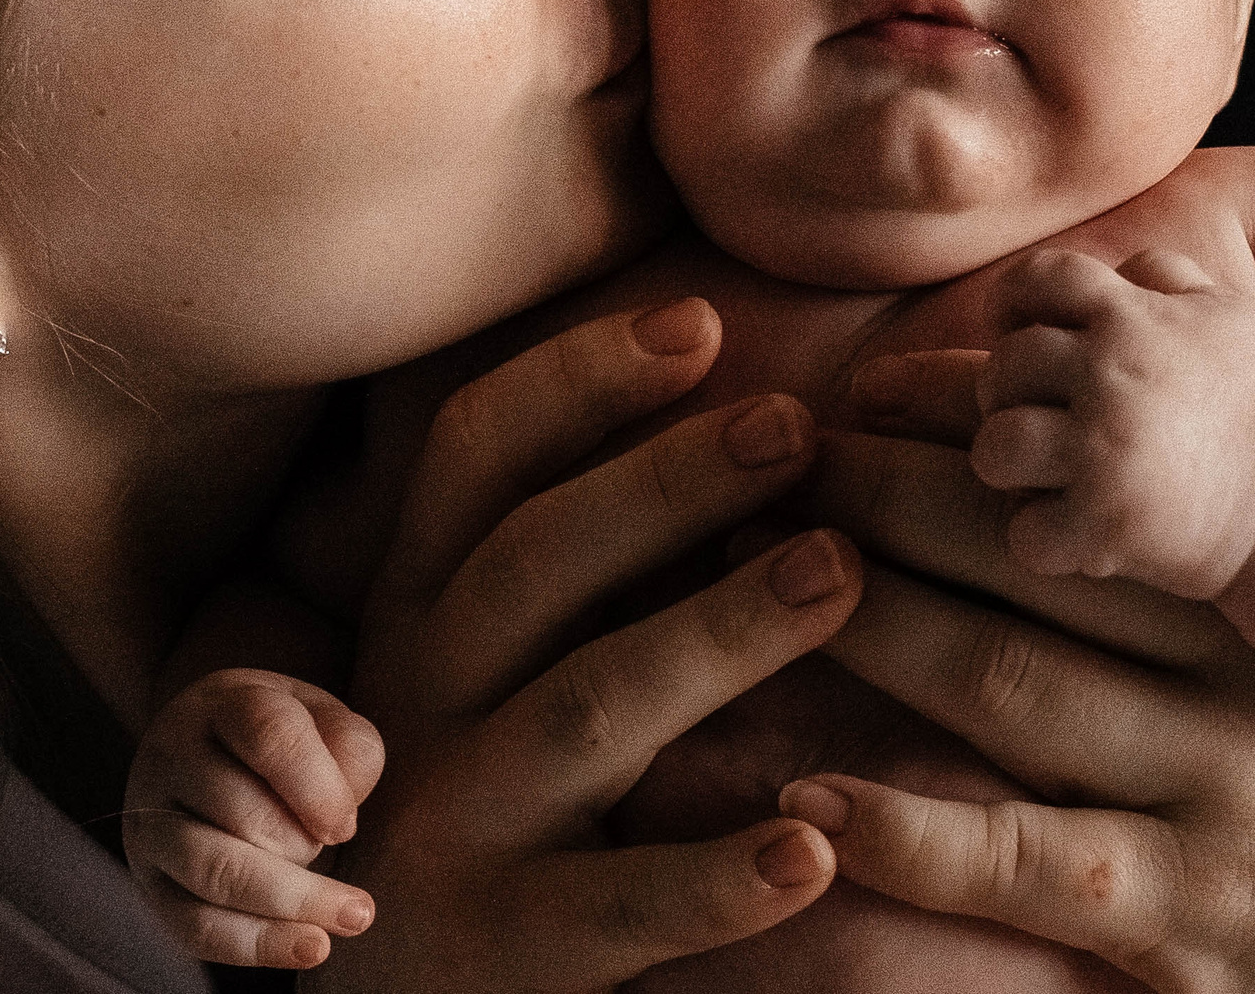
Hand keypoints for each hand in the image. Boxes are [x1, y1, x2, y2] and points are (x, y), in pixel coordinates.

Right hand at [123, 668, 385, 969]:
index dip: (318, 786)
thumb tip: (338, 820)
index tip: (347, 826)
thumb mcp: (326, 722)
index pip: (268, 734)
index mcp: (223, 703)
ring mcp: (151, 820)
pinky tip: (310, 946)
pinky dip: (256, 945)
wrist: (213, 754)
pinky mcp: (151, 881)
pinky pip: (194, 926)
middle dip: (302, 845)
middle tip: (331, 847)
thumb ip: (351, 751)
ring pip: (213, 870)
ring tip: (352, 915)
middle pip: (241, 811)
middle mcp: (172, 755)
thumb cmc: (288, 741)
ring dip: (289, 901)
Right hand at [307, 299, 865, 992]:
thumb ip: (569, 547)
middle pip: (533, 562)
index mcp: (420, 605)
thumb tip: (742, 396)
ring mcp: (455, 820)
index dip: (579, 381)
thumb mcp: (482, 650)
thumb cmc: (478, 776)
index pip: (474, 459)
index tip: (702, 324)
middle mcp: (423, 695)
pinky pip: (621, 904)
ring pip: (584, 710)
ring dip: (712, 633)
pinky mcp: (509, 945)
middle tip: (797, 427)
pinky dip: (717, 876)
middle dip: (663, 482)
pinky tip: (818, 844)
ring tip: (834, 573)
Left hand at [782, 385, 1254, 992]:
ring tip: (745, 564)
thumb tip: (1121, 490)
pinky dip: (914, 832)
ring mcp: (1216, 804)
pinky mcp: (1193, 927)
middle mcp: (1242, 684)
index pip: (1108, 485)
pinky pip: (1030, 867)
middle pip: (1034, 560)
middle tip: (768, 443)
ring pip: (1008, 687)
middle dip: (889, 493)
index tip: (875, 380)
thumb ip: (1249, 587)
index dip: (979, 427)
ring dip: (866, 620)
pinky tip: (809, 795)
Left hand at [973, 247, 1254, 598]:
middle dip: (1010, 399)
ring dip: (1012, 470)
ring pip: (995, 448)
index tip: (1022, 333)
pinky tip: (1077, 537)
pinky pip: (1025, 534)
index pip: (1038, 278)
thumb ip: (1171, 280)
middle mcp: (1111, 373)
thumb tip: (1120, 267)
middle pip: (1004, 368)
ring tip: (1046, 480)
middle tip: (1042, 423)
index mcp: (1134, 318)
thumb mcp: (1233, 321)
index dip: (1014, 304)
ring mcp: (1104, 449)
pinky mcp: (1107, 523)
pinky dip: (1042, 542)